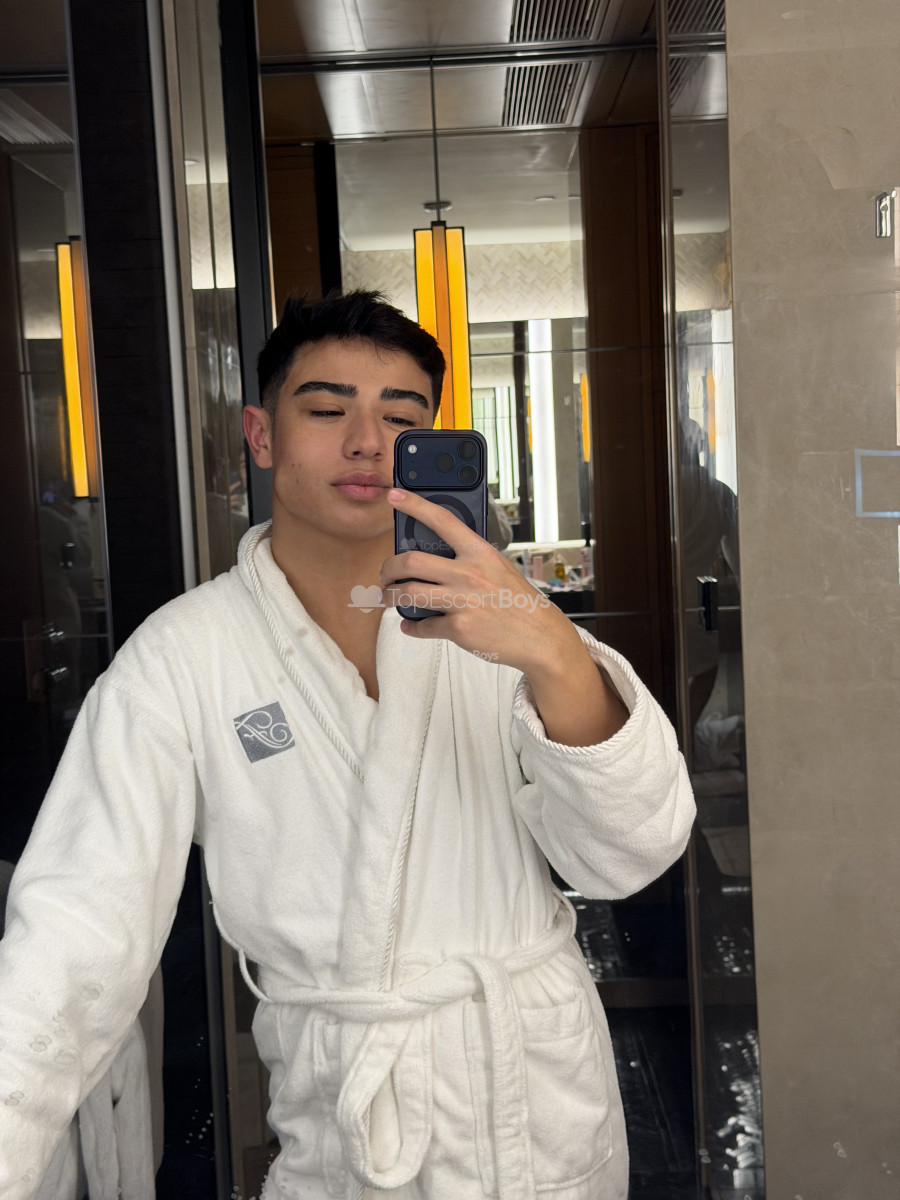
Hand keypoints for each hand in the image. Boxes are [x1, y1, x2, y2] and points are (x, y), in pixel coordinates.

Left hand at [381, 489, 575, 671]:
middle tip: (385, 574)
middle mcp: (469, 574)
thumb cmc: (519, 601)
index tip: (394, 496)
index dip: (414, 505)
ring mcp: (463, 601)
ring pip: (408, 593)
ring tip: (388, 597)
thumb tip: (433, 557)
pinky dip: (411, 627)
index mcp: (480, 552)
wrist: (541, 637)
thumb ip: (469, 559)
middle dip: (389, 567)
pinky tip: (410, 624)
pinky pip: (422, 626)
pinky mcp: (459, 629)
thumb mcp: (499, 567)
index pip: (442, 520)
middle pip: (411, 561)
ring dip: (390, 596)